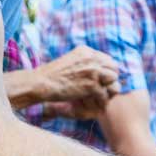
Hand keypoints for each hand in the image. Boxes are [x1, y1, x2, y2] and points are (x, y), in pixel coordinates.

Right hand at [5, 45, 119, 117]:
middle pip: (114, 68)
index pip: (107, 59)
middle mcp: (92, 58)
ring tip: (100, 97)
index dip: (106, 71)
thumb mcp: (70, 62)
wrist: (42, 83)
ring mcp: (93, 71)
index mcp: (86, 51)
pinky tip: (93, 104)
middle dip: (110, 79)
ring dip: (107, 90)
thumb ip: (84, 63)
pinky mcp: (92, 85)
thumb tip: (97, 71)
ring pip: (112, 80)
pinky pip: (104, 94)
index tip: (102, 80)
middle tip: (104, 90)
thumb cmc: (52, 76)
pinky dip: (100, 101)